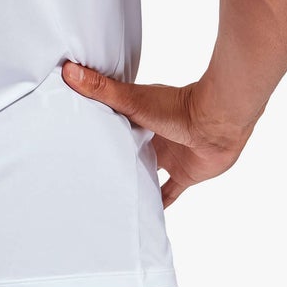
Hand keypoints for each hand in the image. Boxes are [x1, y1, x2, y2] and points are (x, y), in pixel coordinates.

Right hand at [59, 60, 256, 207]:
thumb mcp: (132, 100)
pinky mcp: (185, 174)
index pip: (114, 123)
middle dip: (114, 158)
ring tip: (110, 196)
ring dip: (134, 180)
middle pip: (130, 149)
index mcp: (140, 116)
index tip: (77, 139)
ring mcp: (170, 156)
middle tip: (89, 173)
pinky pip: (170, 192)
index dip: (98, 130)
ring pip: (148, 171)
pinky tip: (147, 216)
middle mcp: (154, 136)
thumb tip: (68, 70)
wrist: (218, 124)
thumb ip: (101, 89)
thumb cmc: (178, 107)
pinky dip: (160, 204)